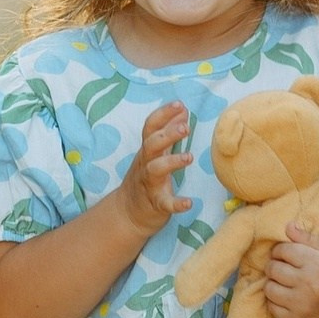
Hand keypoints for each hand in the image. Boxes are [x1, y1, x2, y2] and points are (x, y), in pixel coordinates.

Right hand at [116, 102, 192, 238]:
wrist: (128, 213)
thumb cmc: (146, 178)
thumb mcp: (156, 153)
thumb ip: (169, 131)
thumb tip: (183, 110)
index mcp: (148, 151)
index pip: (151, 127)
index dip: (163, 114)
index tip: (179, 104)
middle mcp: (146, 164)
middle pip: (152, 144)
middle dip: (168, 134)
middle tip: (186, 127)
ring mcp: (149, 184)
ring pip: (155, 169)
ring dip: (172, 162)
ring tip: (190, 157)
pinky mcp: (156, 204)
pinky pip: (165, 203)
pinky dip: (176, 203)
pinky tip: (189, 203)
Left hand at [264, 222, 318, 317]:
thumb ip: (309, 238)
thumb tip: (288, 227)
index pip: (284, 250)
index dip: (281, 249)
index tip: (286, 253)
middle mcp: (311, 285)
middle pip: (274, 268)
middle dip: (275, 264)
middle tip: (283, 266)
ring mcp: (303, 305)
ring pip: (269, 288)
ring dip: (273, 282)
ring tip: (283, 281)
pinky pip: (272, 308)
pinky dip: (275, 300)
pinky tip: (286, 296)